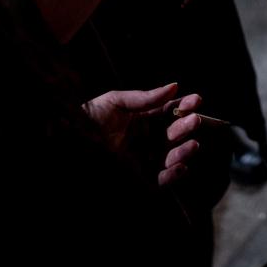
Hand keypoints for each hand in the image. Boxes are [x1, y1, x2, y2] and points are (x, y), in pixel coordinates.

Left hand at [84, 83, 205, 187]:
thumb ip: (144, 98)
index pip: (170, 111)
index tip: (196, 99)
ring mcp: (146, 158)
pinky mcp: (141, 178)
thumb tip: (175, 86)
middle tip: (195, 120)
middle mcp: (149, 138)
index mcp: (144, 118)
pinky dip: (174, 175)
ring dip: (185, 150)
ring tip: (192, 144)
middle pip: (174, 132)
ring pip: (173, 156)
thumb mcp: (115, 101)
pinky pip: (162, 180)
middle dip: (187, 126)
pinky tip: (181, 166)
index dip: (184, 105)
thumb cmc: (89, 119)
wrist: (70, 142)